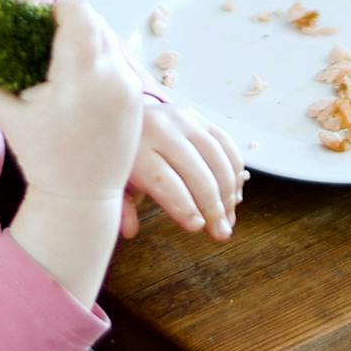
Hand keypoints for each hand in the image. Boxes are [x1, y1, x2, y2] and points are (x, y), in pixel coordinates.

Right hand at [0, 0, 142, 202]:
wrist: (82, 198)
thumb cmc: (43, 158)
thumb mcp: (6, 117)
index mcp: (81, 74)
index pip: (78, 12)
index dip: (56, 10)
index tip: (40, 24)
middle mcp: (112, 75)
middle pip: (97, 20)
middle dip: (72, 23)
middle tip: (49, 38)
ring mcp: (130, 87)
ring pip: (112, 38)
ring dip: (89, 39)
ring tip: (66, 60)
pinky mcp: (138, 98)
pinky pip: (121, 61)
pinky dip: (102, 59)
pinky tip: (83, 79)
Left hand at [121, 103, 246, 241]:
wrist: (122, 117)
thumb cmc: (123, 159)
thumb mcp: (116, 182)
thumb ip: (121, 207)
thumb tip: (130, 231)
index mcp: (136, 150)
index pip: (164, 181)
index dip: (183, 206)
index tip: (197, 227)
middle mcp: (162, 130)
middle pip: (196, 171)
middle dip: (212, 206)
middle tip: (220, 233)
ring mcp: (184, 120)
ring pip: (216, 158)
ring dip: (228, 193)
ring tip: (229, 219)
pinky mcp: (200, 118)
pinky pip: (226, 145)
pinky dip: (235, 172)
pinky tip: (234, 196)